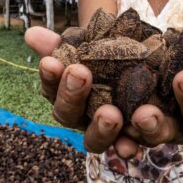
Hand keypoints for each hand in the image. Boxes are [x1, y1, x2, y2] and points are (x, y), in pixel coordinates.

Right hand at [25, 27, 124, 152]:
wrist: (150, 73)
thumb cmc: (113, 61)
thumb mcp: (94, 46)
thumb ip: (66, 43)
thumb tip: (31, 33)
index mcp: (68, 94)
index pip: (51, 88)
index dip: (50, 76)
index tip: (50, 61)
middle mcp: (82, 118)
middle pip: (68, 114)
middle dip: (72, 95)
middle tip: (80, 73)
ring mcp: (105, 134)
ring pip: (94, 140)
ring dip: (101, 128)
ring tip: (111, 113)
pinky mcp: (133, 141)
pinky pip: (127, 149)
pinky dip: (128, 147)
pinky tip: (133, 143)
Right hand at [25, 27, 182, 157]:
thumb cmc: (136, 60)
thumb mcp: (105, 48)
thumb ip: (72, 45)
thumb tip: (31, 36)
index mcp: (104, 113)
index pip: (72, 115)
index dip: (66, 94)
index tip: (68, 67)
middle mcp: (137, 129)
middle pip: (109, 138)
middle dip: (104, 123)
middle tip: (108, 106)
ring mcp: (179, 126)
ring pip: (173, 133)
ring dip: (174, 113)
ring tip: (180, 79)